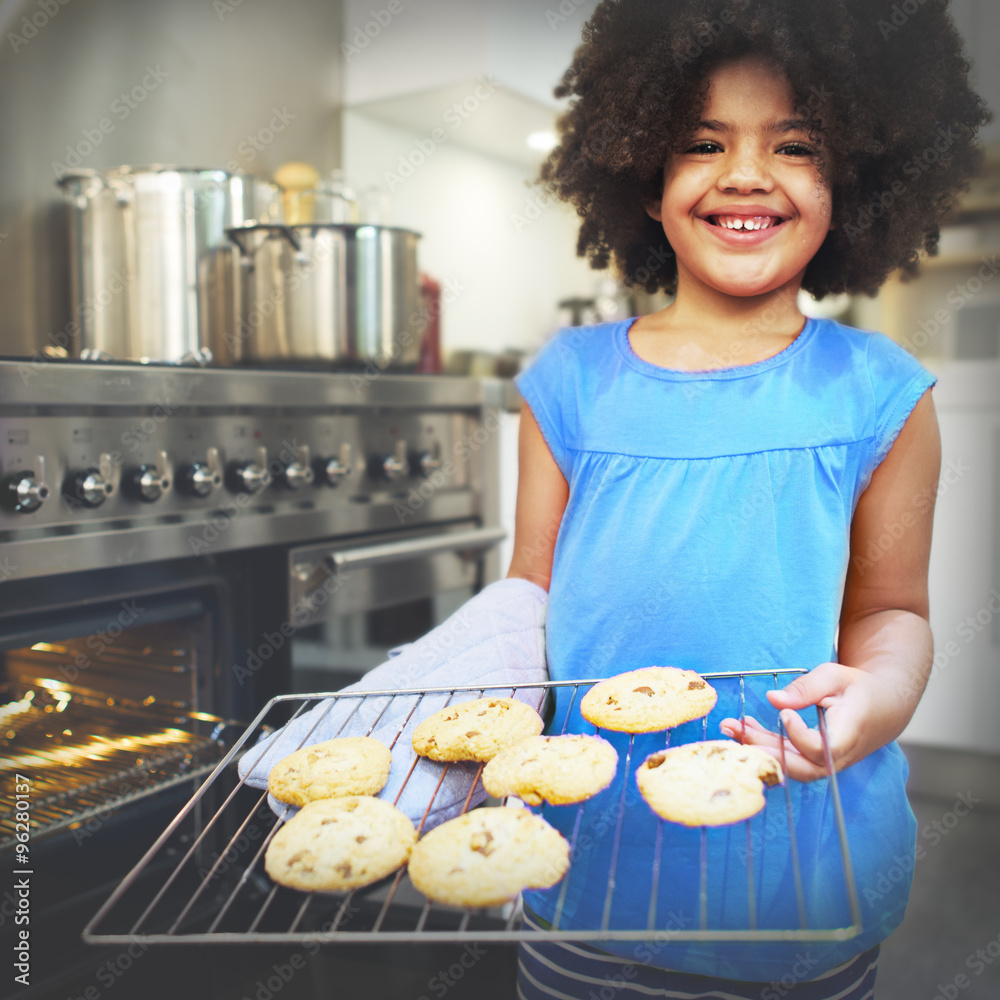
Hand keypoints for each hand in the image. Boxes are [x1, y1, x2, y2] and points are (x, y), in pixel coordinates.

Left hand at [718, 661, 896, 781]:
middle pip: (800, 766)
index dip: (800, 736)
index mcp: (849, 734)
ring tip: (731, 728)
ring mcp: (828, 762)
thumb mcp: (835, 677)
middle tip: (735, 728)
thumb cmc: (859, 688)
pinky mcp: (816, 759)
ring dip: (760, 748)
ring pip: (791, 766)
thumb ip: (805, 688)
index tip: (785, 714)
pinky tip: (744, 729)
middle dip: (764, 749)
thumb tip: (773, 699)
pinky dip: (766, 745)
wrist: (884, 706)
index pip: (821, 749)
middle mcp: (839, 756)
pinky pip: (790, 759)